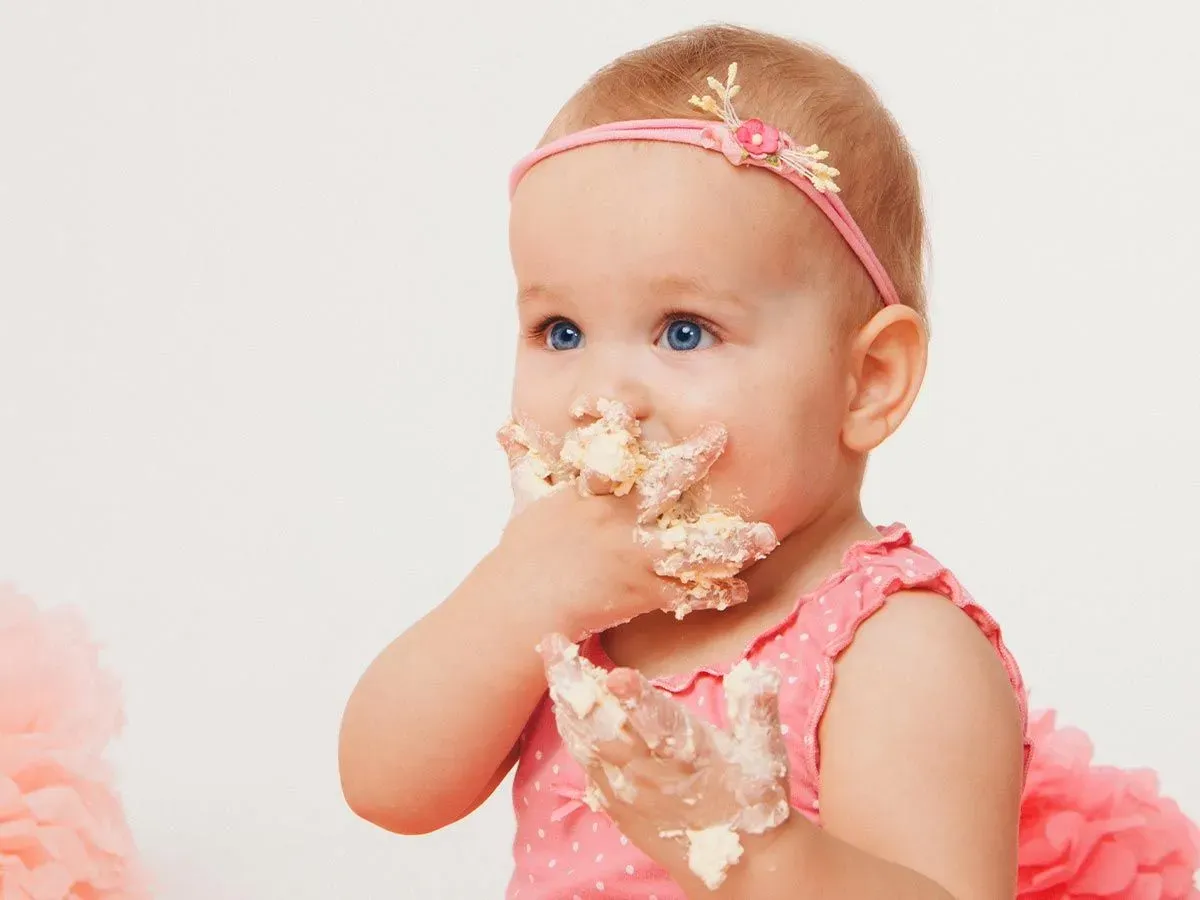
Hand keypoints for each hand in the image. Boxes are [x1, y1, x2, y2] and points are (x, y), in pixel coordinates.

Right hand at [496, 415, 751, 637]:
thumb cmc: (519, 554)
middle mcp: (613, 519)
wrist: (516, 607)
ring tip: (763, 537)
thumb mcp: (522, 500)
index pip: (618, 449)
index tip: (655, 396)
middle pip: (660, 486)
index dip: (638, 420)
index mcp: (589, 494)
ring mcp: (629, 556)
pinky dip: (713, 594)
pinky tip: (738, 591)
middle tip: (725, 440)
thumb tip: (502, 428)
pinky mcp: (638, 593)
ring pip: (689, 545)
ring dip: (728, 543)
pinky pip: (684, 593)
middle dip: (693, 461)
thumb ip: (521, 460)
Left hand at [537, 633, 792, 890]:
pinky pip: (586, 766)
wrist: (739, 864)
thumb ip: (756, 710)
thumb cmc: (754, 799)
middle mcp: (653, 775)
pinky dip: (573, 734)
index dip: (637, 700)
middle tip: (554, 647)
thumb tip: (757, 672)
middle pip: (606, 728)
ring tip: (553, 663)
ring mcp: (630, 793)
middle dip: (577, 688)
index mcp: (691, 757)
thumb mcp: (766, 754)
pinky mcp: (618, 806)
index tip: (616, 675)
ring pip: (588, 744)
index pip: (660, 724)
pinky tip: (563, 706)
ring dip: (568, 705)